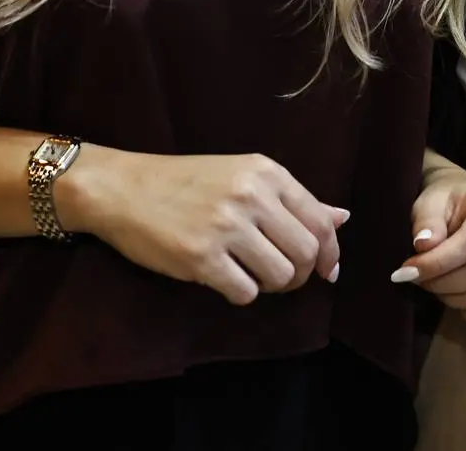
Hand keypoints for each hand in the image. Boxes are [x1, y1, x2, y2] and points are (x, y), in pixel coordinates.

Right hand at [56, 148, 344, 305]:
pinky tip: (224, 279)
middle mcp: (252, 196)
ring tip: (250, 276)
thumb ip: (293, 200)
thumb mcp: (242, 176)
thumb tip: (342, 217)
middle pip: (306, 252)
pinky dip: (240, 293)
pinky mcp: (201, 258)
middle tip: (281, 277)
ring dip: (271, 286)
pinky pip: (245, 293)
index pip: (320, 220)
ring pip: (280, 276)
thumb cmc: (184, 182)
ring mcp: (227, 227)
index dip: (330, 252)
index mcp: (267, 173)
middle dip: (301, 275)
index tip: (325, 270)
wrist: (122, 188)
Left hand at [395, 159, 465, 325]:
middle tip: (417, 279)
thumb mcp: (430, 201)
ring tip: (435, 287)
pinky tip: (457, 301)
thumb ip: (426, 221)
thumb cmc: (447, 200)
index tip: (409, 270)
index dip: (439, 262)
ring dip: (458, 300)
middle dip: (444, 283)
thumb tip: (424, 246)